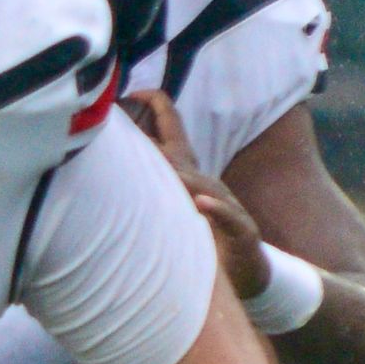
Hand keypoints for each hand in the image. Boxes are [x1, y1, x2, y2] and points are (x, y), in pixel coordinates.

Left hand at [126, 88, 268, 303]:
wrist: (248, 271)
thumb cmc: (207, 240)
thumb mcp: (177, 209)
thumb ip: (154, 187)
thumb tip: (116, 168)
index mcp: (191, 179)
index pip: (174, 135)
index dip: (158, 110)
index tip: (134, 92)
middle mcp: (207, 186)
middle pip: (184, 153)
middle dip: (162, 132)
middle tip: (134, 118)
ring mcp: (226, 206)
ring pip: (203, 184)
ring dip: (183, 175)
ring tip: (162, 164)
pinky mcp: (240, 229)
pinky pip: (228, 217)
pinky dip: (214, 210)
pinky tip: (200, 205)